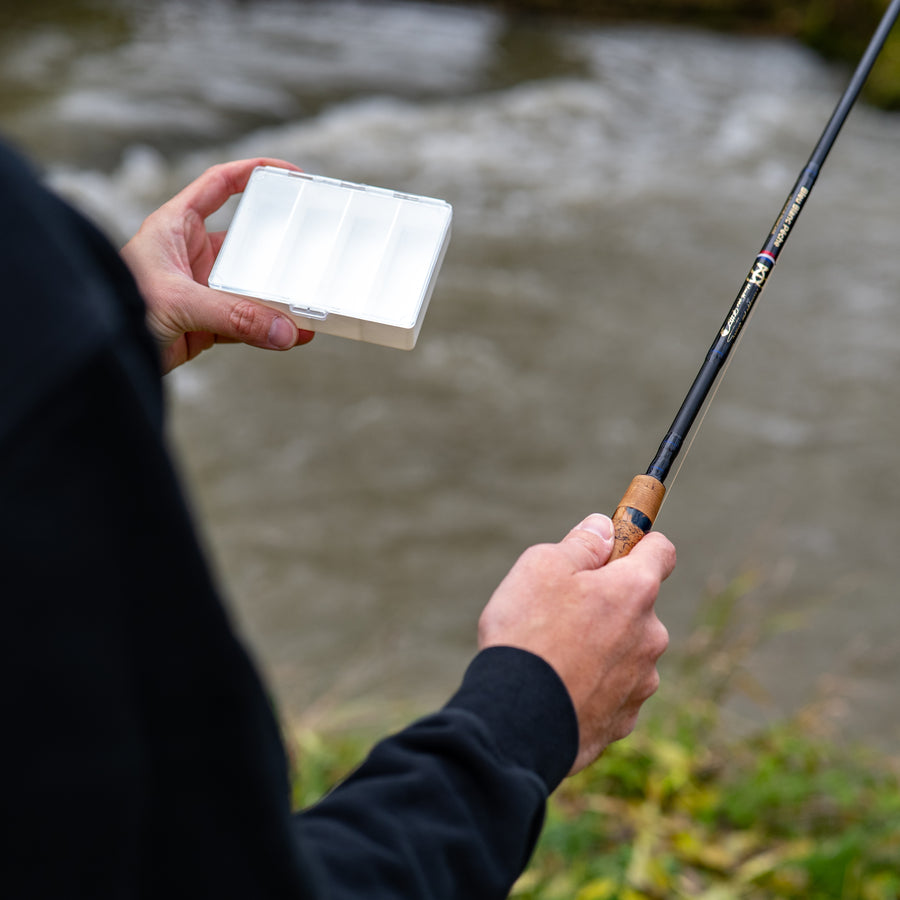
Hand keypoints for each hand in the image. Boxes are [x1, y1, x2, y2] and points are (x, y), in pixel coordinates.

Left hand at [121, 158, 314, 372]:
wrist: (99, 354)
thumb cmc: (117, 309)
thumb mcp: (178, 303)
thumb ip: (234, 316)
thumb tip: (286, 330)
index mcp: (174, 226)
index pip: (218, 185)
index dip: (253, 172)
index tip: (290, 174)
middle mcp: (189, 254)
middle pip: (244, 240)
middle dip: (277, 246)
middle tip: (311, 246)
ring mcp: (199, 289)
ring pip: (249, 286)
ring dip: (277, 296)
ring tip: (307, 303)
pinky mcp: (204, 323)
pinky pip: (246, 322)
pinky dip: (269, 328)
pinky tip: (292, 334)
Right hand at [478, 514, 674, 774]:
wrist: (517, 721)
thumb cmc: (528, 634)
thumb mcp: (542, 567)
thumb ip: (581, 544)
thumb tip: (603, 528)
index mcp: (635, 591)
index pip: (661, 552)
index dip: (639, 543)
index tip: (613, 548)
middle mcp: (650, 636)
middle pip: (638, 606)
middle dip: (608, 603)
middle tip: (560, 611)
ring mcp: (641, 682)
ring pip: (626, 651)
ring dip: (602, 648)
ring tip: (554, 657)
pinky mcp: (624, 721)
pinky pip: (612, 691)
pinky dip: (592, 686)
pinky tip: (558, 690)